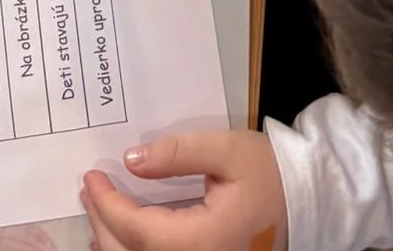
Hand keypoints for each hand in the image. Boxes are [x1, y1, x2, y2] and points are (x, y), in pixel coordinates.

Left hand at [83, 131, 286, 250]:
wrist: (303, 200)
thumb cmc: (268, 172)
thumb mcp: (226, 150)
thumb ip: (178, 154)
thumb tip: (131, 160)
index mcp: (202, 240)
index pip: (139, 230)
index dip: (108, 205)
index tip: (91, 177)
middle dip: (103, 223)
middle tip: (88, 190)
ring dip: (112, 242)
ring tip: (98, 211)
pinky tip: (122, 237)